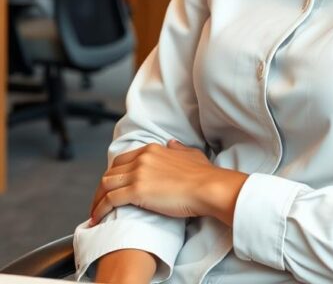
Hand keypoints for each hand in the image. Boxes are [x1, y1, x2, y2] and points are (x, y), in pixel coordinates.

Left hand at [90, 141, 246, 226]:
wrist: (207, 187)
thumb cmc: (203, 175)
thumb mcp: (190, 154)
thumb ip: (178, 149)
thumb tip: (171, 144)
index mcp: (152, 150)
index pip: (122, 160)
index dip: (114, 175)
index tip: (112, 189)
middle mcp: (142, 158)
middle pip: (110, 172)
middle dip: (101, 189)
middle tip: (99, 203)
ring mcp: (138, 173)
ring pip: (106, 185)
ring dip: (97, 200)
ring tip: (94, 214)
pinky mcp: (137, 191)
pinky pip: (110, 200)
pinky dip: (99, 210)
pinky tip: (96, 220)